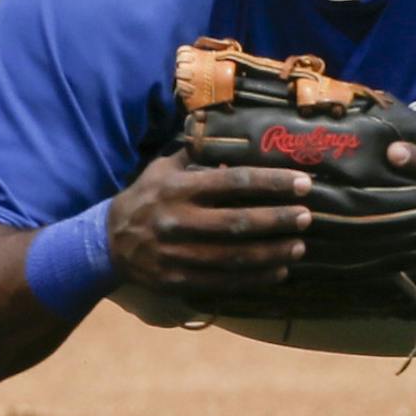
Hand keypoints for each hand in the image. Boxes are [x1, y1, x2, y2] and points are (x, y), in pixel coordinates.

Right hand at [107, 150, 313, 298]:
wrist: (108, 242)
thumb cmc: (145, 197)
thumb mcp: (163, 168)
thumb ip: (196, 153)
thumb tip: (230, 134)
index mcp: (179, 188)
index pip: (232, 182)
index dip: (270, 183)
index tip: (302, 183)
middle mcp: (179, 221)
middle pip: (237, 223)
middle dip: (276, 220)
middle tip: (306, 217)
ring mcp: (178, 254)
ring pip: (234, 257)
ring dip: (271, 252)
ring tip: (299, 246)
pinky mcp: (179, 280)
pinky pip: (224, 281)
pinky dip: (255, 278)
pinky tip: (278, 271)